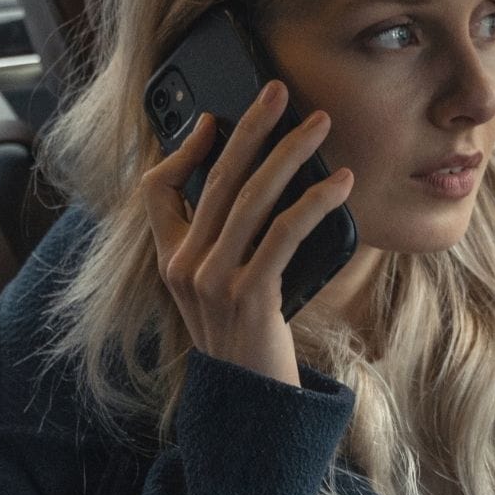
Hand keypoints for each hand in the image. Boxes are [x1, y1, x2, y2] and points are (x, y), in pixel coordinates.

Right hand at [141, 80, 354, 385]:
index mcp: (171, 261)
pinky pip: (284, 234)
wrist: (252, 405)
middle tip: (278, 90)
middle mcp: (184, 267)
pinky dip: (314, 202)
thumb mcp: (219, 289)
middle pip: (215, 180)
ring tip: (319, 126)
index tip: (215, 120)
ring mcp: (213, 283)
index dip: (182, 150)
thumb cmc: (247, 339)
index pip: (155, 191)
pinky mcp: (250, 297)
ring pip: (251, 199)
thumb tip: (263, 181)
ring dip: (290, 154)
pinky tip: (340, 184)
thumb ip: (225, 241)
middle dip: (249, 128)